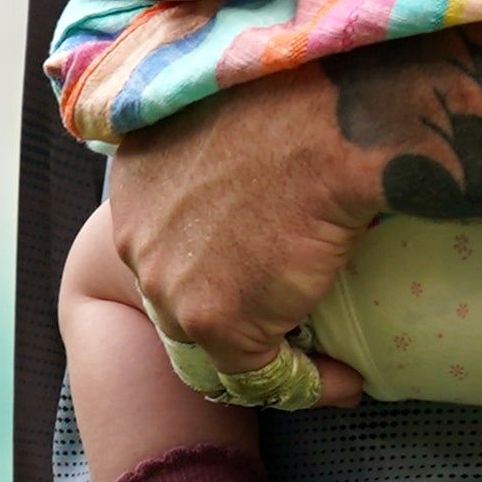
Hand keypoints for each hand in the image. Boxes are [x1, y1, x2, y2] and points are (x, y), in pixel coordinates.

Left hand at [100, 66, 376, 402]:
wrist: (330, 121)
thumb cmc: (301, 99)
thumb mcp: (229, 114)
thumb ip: (220, 153)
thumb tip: (263, 170)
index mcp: (134, 181)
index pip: (166, 246)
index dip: (211, 264)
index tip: (258, 273)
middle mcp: (133, 237)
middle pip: (180, 295)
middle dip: (229, 308)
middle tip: (289, 315)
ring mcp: (170, 285)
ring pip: (213, 338)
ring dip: (265, 350)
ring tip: (324, 357)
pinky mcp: (215, 321)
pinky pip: (261, 375)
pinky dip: (310, 382)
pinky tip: (349, 379)